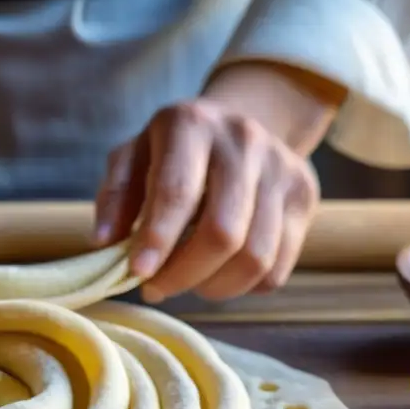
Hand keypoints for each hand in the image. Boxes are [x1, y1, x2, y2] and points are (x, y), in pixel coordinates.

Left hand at [95, 62, 343, 301]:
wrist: (241, 120)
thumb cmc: (172, 151)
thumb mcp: (132, 157)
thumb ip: (115, 197)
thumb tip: (104, 244)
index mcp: (191, 124)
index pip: (177, 192)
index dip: (157, 240)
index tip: (138, 274)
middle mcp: (244, 140)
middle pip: (223, 232)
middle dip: (184, 274)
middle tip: (156, 288)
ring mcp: (282, 168)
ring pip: (255, 256)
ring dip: (214, 287)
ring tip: (188, 282)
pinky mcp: (305, 196)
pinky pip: (278, 267)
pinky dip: (245, 286)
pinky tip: (219, 274)